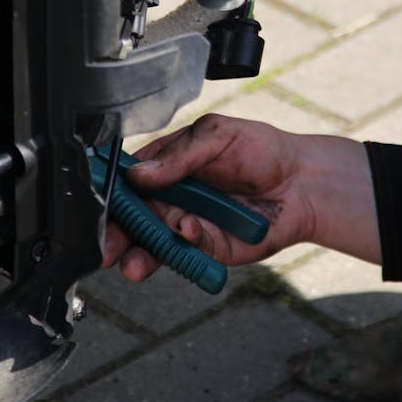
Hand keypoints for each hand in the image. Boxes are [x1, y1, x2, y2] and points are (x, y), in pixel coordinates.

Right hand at [101, 113, 378, 282]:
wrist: (303, 182)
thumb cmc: (262, 151)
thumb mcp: (217, 136)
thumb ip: (179, 156)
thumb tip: (139, 173)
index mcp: (167, 167)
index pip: (128, 182)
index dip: (111, 194)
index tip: (98, 205)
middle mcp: (171, 199)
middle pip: (133, 220)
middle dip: (116, 236)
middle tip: (106, 248)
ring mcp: (188, 226)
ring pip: (155, 245)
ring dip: (141, 255)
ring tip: (133, 264)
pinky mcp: (210, 248)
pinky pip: (192, 249)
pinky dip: (188, 241)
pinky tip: (190, 229)